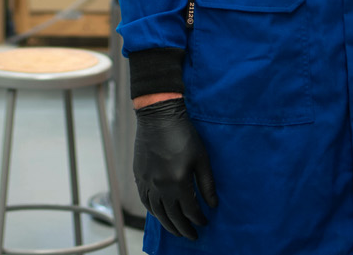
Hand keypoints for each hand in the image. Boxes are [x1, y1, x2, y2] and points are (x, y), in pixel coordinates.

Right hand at [133, 97, 216, 238]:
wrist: (158, 116)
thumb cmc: (184, 134)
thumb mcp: (202, 158)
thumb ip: (207, 184)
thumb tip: (213, 205)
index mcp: (178, 182)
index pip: (190, 210)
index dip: (199, 219)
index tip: (205, 223)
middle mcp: (161, 186)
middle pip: (172, 216)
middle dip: (184, 229)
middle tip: (192, 236)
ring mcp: (147, 182)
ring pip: (157, 212)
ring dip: (168, 224)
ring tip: (177, 231)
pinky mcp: (139, 176)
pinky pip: (145, 201)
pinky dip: (153, 212)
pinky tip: (160, 215)